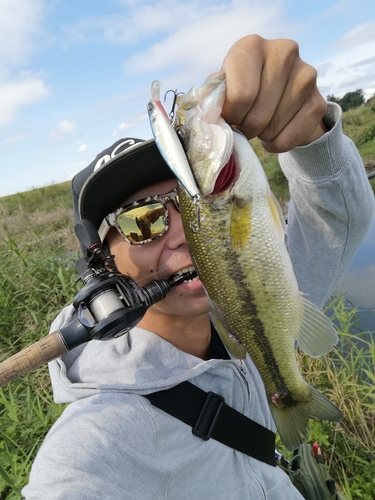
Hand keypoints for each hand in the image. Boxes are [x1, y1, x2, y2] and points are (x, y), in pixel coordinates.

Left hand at [218, 35, 326, 152]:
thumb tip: (210, 113)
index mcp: (252, 45)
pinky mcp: (318, 100)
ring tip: (260, 124)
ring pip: (273, 128)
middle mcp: (283, 52)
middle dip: (246, 128)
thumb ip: (214, 97)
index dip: (232, 117)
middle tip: (245, 125)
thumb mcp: (223, 87)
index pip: (240, 97)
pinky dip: (277, 144)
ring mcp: (306, 75)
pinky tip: (274, 133)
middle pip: (257, 115)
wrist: (279, 94)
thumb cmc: (242, 89)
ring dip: (262, 135)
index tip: (230, 117)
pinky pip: (291, 137)